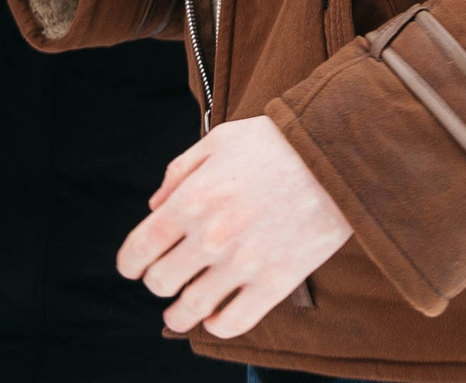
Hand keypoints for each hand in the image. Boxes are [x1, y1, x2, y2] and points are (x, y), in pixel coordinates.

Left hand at [118, 116, 352, 339]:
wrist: (336, 156)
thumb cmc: (276, 143)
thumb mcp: (219, 140)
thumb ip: (179, 171)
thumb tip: (155, 205)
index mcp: (192, 199)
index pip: (140, 247)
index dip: (129, 263)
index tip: (132, 267)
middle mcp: (210, 237)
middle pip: (161, 281)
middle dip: (156, 282)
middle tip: (164, 279)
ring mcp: (243, 264)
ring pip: (192, 309)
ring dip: (178, 315)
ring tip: (178, 314)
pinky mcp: (275, 283)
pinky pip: (234, 321)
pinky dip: (217, 325)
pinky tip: (215, 317)